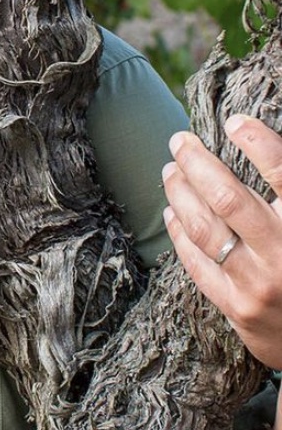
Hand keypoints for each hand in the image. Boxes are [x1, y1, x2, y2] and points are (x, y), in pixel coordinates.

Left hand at [162, 115, 281, 370]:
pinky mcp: (236, 307)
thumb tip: (259, 143)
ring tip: (170, 170)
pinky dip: (180, 233)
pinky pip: (197, 263)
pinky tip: (172, 212)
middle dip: (197, 163)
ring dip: (181, 193)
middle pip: (228, 199)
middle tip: (179, 141)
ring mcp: (257, 284)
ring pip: (205, 229)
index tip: (235, 122)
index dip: (258, 143)